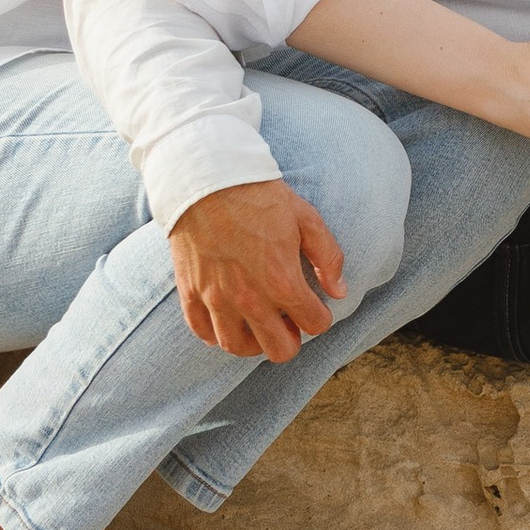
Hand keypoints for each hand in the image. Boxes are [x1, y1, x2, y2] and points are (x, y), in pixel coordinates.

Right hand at [168, 178, 345, 357]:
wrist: (207, 179)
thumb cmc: (260, 196)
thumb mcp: (307, 219)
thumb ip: (329, 258)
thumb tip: (339, 292)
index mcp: (283, 282)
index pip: (315, 325)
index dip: (321, 318)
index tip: (315, 306)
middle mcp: (249, 299)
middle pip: (279, 350)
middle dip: (291, 340)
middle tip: (290, 321)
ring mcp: (216, 298)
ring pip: (238, 347)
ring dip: (254, 342)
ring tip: (260, 324)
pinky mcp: (190, 292)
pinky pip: (203, 332)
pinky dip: (216, 333)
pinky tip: (228, 319)